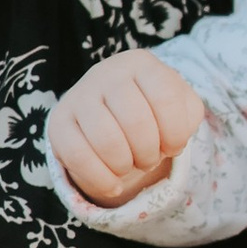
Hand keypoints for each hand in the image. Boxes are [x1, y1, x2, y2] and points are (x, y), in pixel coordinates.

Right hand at [49, 50, 205, 204]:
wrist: (112, 116)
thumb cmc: (153, 112)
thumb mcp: (181, 108)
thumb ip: (188, 118)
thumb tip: (171, 142)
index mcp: (141, 63)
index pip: (166, 98)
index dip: (176, 134)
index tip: (173, 146)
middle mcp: (107, 73)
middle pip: (136, 122)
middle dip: (149, 153)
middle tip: (148, 159)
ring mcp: (79, 96)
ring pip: (107, 141)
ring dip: (125, 166)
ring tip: (129, 165)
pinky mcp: (58, 122)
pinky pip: (79, 157)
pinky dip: (102, 180)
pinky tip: (113, 184)